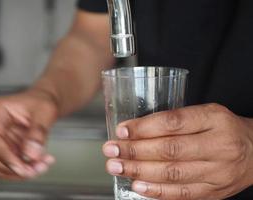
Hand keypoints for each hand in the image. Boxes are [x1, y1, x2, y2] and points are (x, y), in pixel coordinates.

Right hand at [0, 88, 57, 179]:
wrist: (42, 105)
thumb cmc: (40, 102)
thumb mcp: (45, 111)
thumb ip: (38, 132)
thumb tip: (30, 154)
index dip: (6, 156)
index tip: (22, 167)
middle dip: (12, 168)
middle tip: (34, 170)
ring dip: (17, 172)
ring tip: (39, 166)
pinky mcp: (0, 149)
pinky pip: (5, 166)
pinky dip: (20, 170)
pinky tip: (37, 164)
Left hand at [102, 103, 252, 199]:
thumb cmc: (223, 129)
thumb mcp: (205, 113)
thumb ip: (175, 120)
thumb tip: (133, 130)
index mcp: (214, 119)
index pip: (173, 122)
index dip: (144, 127)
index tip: (122, 130)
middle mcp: (218, 145)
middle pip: (170, 149)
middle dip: (135, 151)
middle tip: (111, 150)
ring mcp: (217, 172)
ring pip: (173, 173)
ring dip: (139, 171)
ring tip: (117, 167)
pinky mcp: (214, 192)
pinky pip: (182, 193)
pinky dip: (156, 191)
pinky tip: (137, 186)